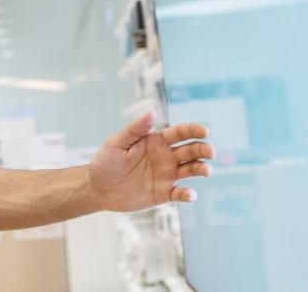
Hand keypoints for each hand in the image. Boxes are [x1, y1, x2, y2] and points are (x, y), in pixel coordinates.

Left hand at [88, 113, 212, 210]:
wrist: (97, 188)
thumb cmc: (105, 161)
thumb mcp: (117, 142)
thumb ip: (135, 129)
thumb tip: (152, 113)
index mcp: (156, 141)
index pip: (181, 133)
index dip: (194, 130)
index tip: (205, 131)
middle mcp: (165, 157)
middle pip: (191, 150)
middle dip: (203, 149)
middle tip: (210, 152)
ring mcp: (166, 175)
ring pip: (190, 170)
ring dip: (201, 169)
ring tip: (206, 171)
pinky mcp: (163, 193)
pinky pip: (179, 193)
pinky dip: (187, 194)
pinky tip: (190, 194)